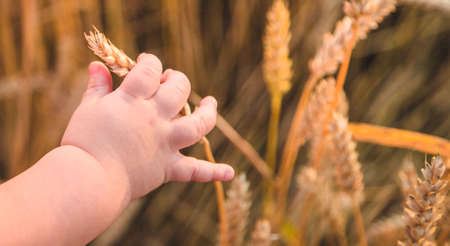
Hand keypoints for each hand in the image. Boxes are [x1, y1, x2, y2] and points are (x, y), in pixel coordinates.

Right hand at [61, 53, 233, 198]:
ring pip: (197, 125)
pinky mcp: (167, 168)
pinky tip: (229, 172)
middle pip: (179, 90)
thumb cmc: (83, 142)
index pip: (150, 70)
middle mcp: (155, 119)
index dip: (150, 62)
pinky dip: (213, 172)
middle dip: (178, 80)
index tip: (146, 62)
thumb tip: (97, 66)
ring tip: (211, 104)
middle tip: (171, 81)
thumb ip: (98, 87)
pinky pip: (194, 171)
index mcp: (133, 101)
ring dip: (208, 113)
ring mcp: (165, 143)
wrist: (88, 180)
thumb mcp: (88, 109)